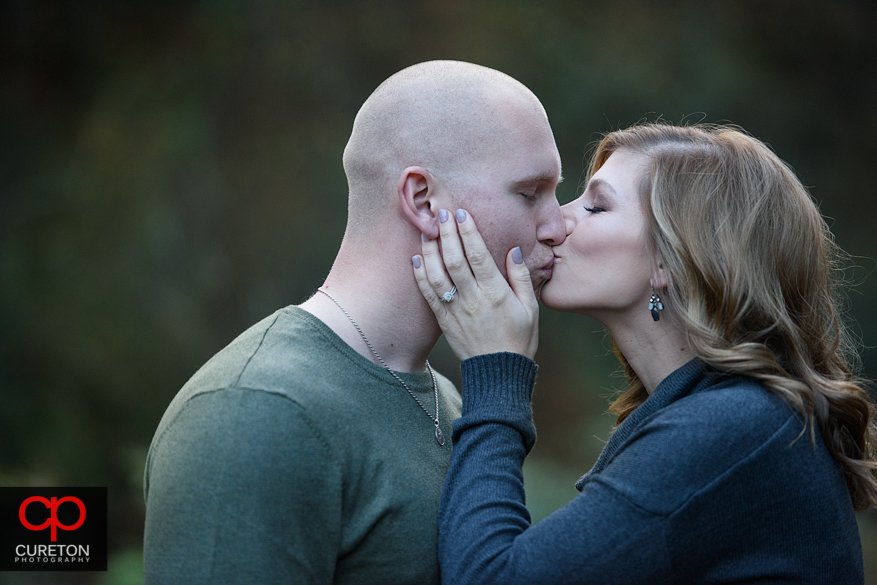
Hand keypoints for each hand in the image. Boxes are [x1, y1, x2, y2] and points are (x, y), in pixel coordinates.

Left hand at [413, 209, 538, 360]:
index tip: (461, 213)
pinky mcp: (444, 321)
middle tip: (440, 212)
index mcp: (496, 293)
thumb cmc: (519, 339)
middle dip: (446, 234)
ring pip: (437, 275)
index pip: (478, 256)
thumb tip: (513, 250)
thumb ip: (521, 277)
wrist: (498, 373)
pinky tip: (416, 259)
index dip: (468, 232)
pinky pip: (429, 295)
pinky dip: (420, 276)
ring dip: (430, 250)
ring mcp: (455, 310)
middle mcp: (473, 299)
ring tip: (426, 230)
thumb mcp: (530, 308)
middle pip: (455, 260)